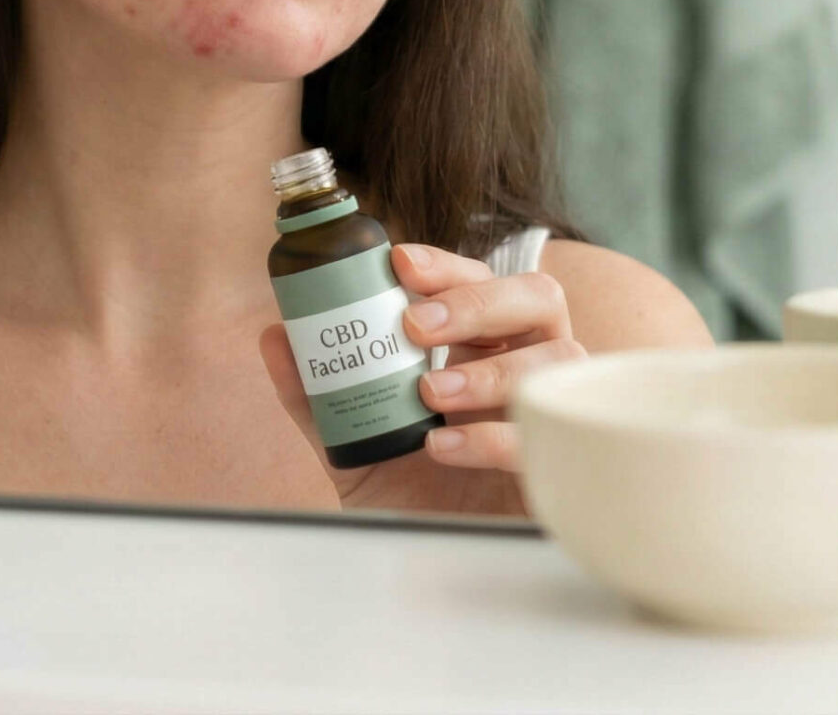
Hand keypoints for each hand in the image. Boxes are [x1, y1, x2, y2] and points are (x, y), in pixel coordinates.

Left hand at [257, 244, 585, 510]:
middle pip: (540, 298)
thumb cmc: (414, 499)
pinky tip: (442, 448)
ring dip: (489, 369)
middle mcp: (528, 371)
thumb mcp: (354, 445)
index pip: (483, 283)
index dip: (449, 267)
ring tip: (429, 392)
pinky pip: (545, 435)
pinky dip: (492, 436)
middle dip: (478, 300)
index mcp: (484, 352)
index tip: (400, 263)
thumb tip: (276, 336)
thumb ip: (319, 396)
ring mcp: (552, 415)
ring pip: (559, 358)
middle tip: (414, 324)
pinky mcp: (561, 468)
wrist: (441, 574)